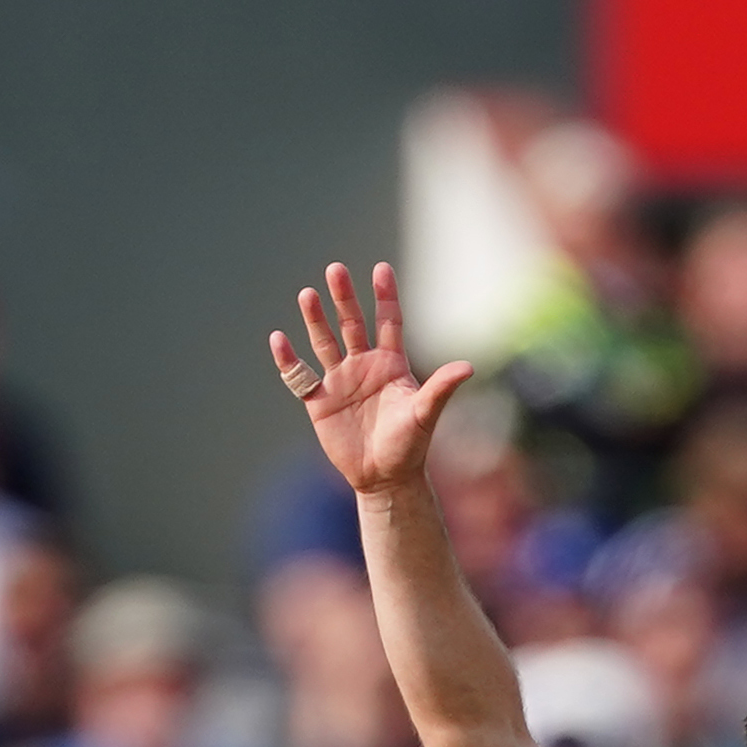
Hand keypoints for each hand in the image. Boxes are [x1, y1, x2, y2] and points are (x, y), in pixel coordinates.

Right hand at [268, 261, 473, 498]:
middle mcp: (363, 365)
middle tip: (336, 269)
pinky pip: (300, 375)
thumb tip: (468, 367)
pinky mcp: (319, 400)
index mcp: (390, 364)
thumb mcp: (425, 414)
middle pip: (352, 323)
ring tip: (308, 294)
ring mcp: (340, 380)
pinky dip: (288, 359)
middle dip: (344, 297)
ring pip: (325, 341)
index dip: (385, 296)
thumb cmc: (410, 446)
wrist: (384, 478)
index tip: (381, 269)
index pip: (388, 321)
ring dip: (315, 319)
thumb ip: (441, 388)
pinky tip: (279, 339)